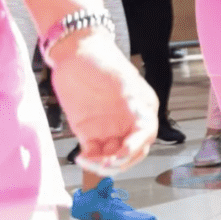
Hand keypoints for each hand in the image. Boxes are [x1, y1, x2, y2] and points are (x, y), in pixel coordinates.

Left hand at [54, 31, 157, 172]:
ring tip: (88, 162)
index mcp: (142, 108)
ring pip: (112, 157)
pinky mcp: (89, 132)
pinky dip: (89, 160)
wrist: (74, 55)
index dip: (136, 146)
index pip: (146, 134)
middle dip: (120, 162)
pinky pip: (93, 153)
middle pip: (132, 152)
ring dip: (103, 164)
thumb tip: (143, 115)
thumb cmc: (101, 61)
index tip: (121, 152)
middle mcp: (128, 122)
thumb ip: (130, 98)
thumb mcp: (120, 78)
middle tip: (104, 163)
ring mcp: (109, 128)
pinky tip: (80, 158)